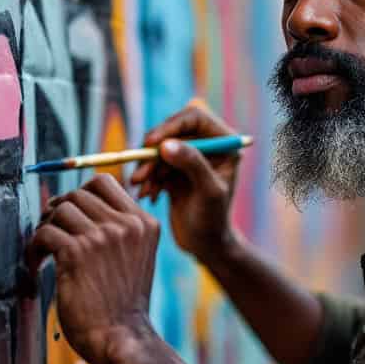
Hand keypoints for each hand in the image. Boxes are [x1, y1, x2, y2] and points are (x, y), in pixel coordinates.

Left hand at [25, 174, 160, 363]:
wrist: (120, 338)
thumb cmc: (123, 304)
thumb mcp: (135, 257)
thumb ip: (118, 230)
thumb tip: (74, 204)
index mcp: (143, 223)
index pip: (105, 183)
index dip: (81, 194)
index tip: (70, 215)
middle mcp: (125, 225)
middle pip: (79, 193)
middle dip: (60, 211)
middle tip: (52, 233)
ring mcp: (101, 237)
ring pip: (60, 209)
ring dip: (47, 226)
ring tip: (45, 250)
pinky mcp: (76, 254)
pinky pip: (44, 233)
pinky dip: (34, 247)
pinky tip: (37, 264)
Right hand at [130, 101, 239, 264]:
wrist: (205, 246)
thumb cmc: (214, 221)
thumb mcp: (208, 192)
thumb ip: (192, 165)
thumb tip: (167, 144)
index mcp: (224, 144)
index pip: (194, 117)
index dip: (171, 125)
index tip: (152, 143)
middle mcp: (208, 146)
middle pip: (173, 131)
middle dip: (153, 152)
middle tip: (140, 174)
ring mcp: (190, 158)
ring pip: (160, 150)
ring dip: (147, 168)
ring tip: (140, 188)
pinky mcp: (175, 171)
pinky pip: (155, 165)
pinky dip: (148, 178)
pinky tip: (148, 196)